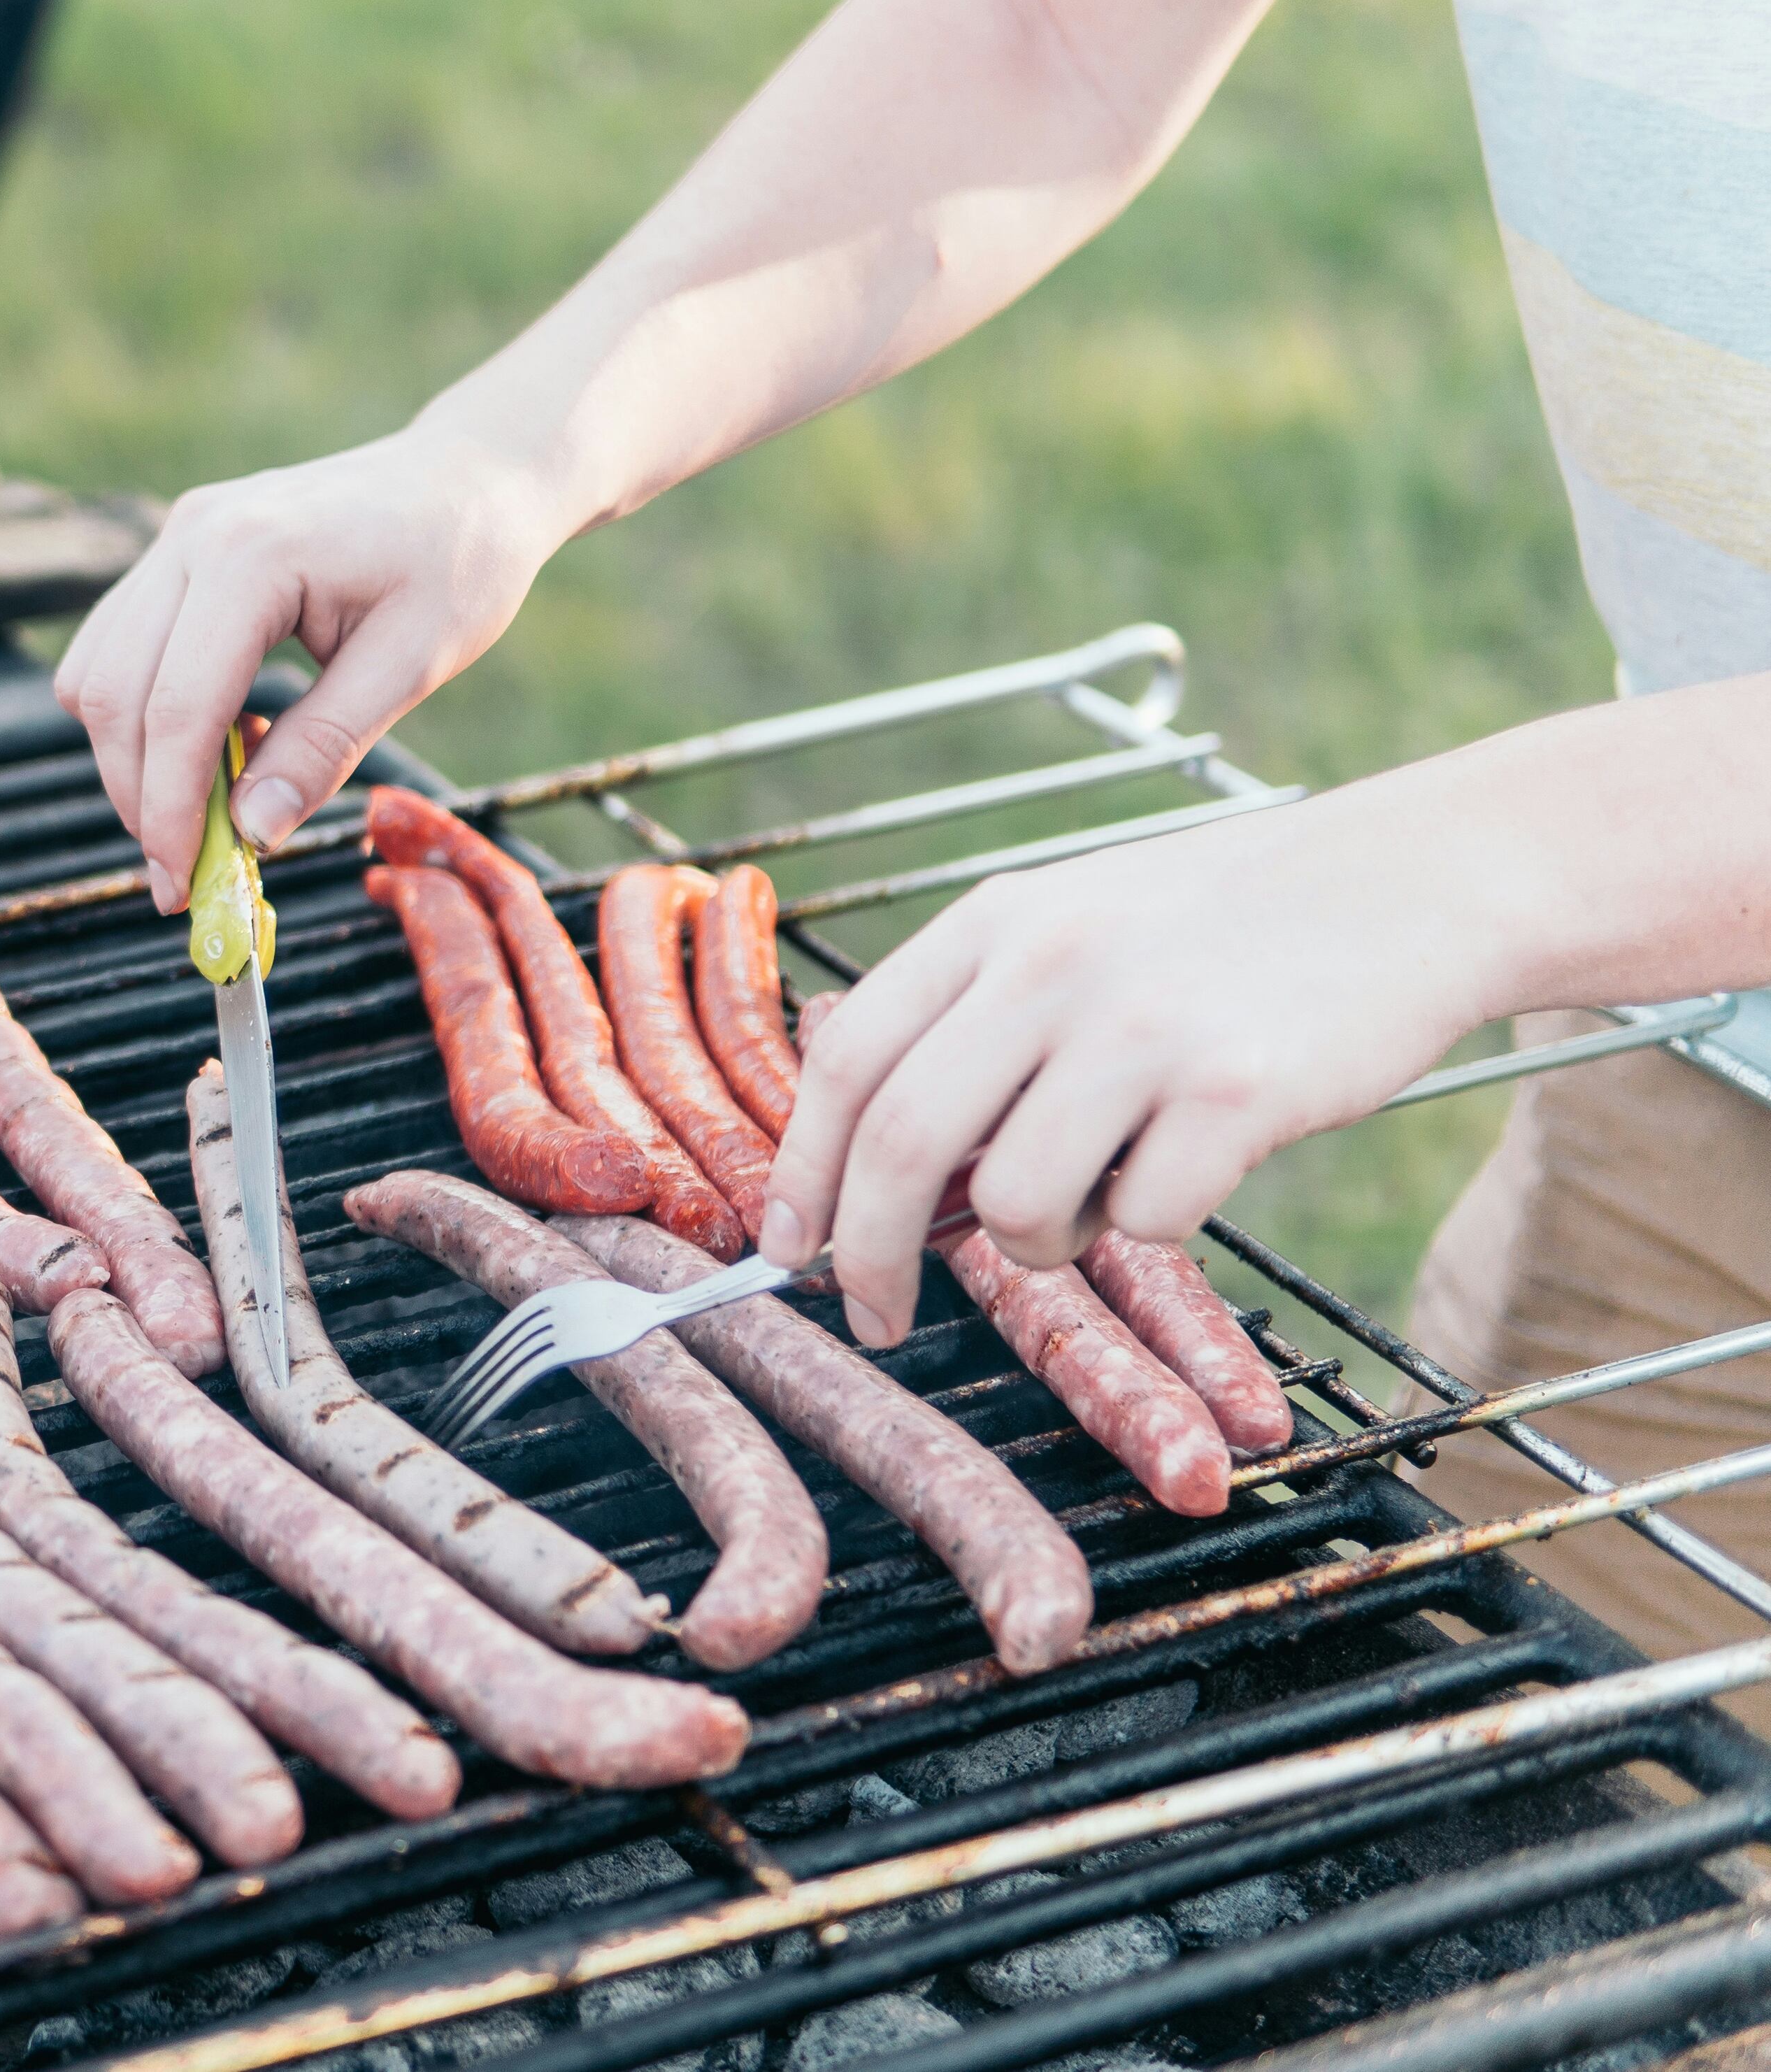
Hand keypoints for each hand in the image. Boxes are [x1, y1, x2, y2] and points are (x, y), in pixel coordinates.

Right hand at [54, 422, 578, 911]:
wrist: (467, 475)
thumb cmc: (458, 560)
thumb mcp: (412, 665)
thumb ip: (324, 749)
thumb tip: (252, 834)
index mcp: (251, 556)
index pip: (177, 708)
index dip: (171, 810)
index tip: (187, 885)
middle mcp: (193, 536)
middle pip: (114, 695)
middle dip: (140, 798)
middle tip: (184, 876)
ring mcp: (176, 538)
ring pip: (97, 672)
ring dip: (133, 759)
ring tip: (208, 813)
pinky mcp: (178, 552)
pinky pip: (118, 646)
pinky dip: (147, 715)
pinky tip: (221, 744)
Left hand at [758, 792, 1497, 1343]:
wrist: (1412, 880)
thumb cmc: (1223, 928)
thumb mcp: (1072, 927)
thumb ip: (973, 1024)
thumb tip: (876, 1174)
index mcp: (996, 924)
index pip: (845, 1059)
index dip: (800, 1170)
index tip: (785, 1248)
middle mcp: (1051, 967)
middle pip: (899, 1144)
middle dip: (868, 1256)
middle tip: (876, 1316)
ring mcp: (1142, 1028)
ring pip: (1015, 1203)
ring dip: (1040, 1240)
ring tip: (1098, 1192)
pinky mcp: (1237, 1090)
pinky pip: (1145, 1219)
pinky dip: (1155, 1221)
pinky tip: (1195, 1162)